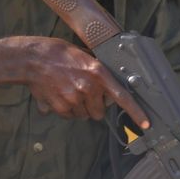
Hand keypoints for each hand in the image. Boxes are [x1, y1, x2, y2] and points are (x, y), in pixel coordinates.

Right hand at [16, 37, 148, 128]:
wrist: (33, 59)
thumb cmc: (58, 54)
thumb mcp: (84, 57)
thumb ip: (97, 74)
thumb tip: (107, 92)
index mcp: (97, 73)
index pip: (122, 97)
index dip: (136, 112)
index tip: (146, 124)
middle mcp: (88, 87)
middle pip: (99, 112)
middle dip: (93, 107)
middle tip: (82, 94)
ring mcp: (74, 99)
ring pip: (83, 115)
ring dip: (78, 108)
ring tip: (67, 90)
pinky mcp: (61, 107)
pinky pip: (69, 116)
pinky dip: (65, 110)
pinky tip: (58, 95)